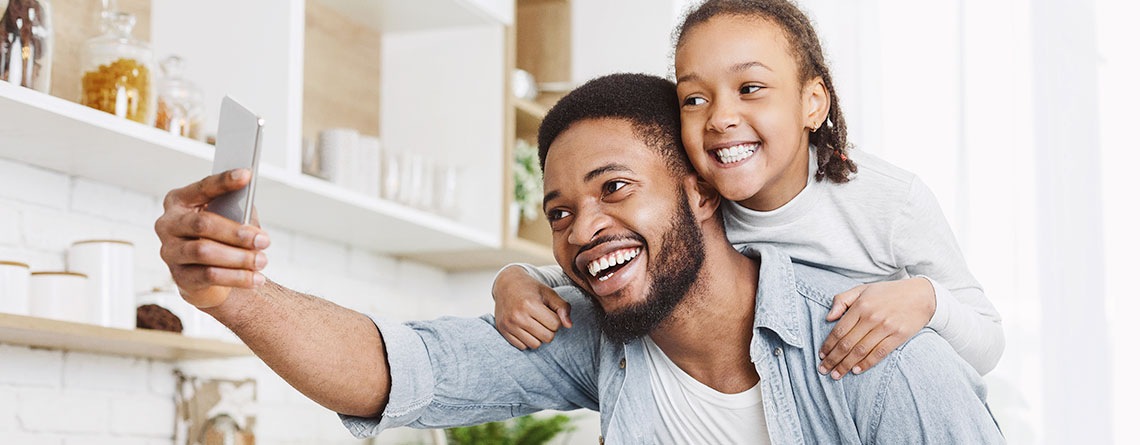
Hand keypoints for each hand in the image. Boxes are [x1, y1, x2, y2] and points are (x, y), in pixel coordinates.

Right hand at [155, 169, 270, 308]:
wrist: (205, 276)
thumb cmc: (220, 237)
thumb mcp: (229, 218)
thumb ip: (237, 212)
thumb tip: (249, 219)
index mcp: (179, 201)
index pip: (202, 187)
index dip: (224, 181)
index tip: (247, 175)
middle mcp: (168, 223)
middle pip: (203, 223)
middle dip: (237, 232)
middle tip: (264, 240)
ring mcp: (170, 251)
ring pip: (204, 252)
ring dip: (239, 257)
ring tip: (262, 261)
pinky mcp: (179, 276)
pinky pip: (209, 276)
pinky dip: (237, 277)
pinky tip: (255, 278)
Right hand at [492, 266, 571, 349]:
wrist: (506, 284)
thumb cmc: (531, 289)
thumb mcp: (549, 293)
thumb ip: (563, 307)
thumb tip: (569, 326)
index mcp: (530, 304)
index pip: (556, 325)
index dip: (557, 319)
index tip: (550, 312)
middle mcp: (517, 316)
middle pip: (547, 337)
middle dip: (549, 329)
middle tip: (543, 319)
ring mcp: (508, 325)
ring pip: (535, 345)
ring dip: (539, 337)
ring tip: (535, 324)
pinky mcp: (502, 331)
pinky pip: (522, 346)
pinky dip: (527, 340)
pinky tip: (525, 328)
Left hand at [817, 277, 935, 378]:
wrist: (921, 295)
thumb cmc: (887, 293)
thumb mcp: (862, 289)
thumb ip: (842, 300)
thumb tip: (828, 317)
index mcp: (860, 306)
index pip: (839, 330)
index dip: (828, 345)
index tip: (821, 355)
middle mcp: (872, 317)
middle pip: (847, 344)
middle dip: (833, 359)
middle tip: (823, 370)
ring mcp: (886, 328)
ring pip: (861, 351)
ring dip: (846, 365)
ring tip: (836, 375)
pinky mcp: (899, 336)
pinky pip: (879, 354)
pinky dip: (866, 364)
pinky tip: (856, 371)